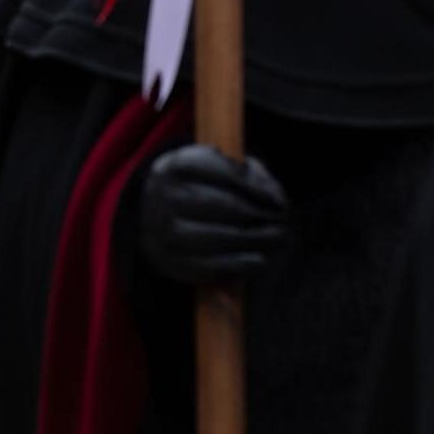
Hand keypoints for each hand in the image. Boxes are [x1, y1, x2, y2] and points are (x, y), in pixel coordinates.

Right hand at [132, 144, 287, 285]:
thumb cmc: (196, 186)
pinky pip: (211, 267)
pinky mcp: (171, 262)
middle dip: (260, 216)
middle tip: (284, 223)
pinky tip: (260, 261)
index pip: (224, 174)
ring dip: (256, 241)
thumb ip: (247, 173)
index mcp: (176, 166)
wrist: (149, 215)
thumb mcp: (213, 166)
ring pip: (221, 238)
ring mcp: (165, 232)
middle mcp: (165, 197)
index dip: (256, 189)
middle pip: (225, 207)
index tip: (279, 201)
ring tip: (278, 241)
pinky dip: (240, 266)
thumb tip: (274, 197)